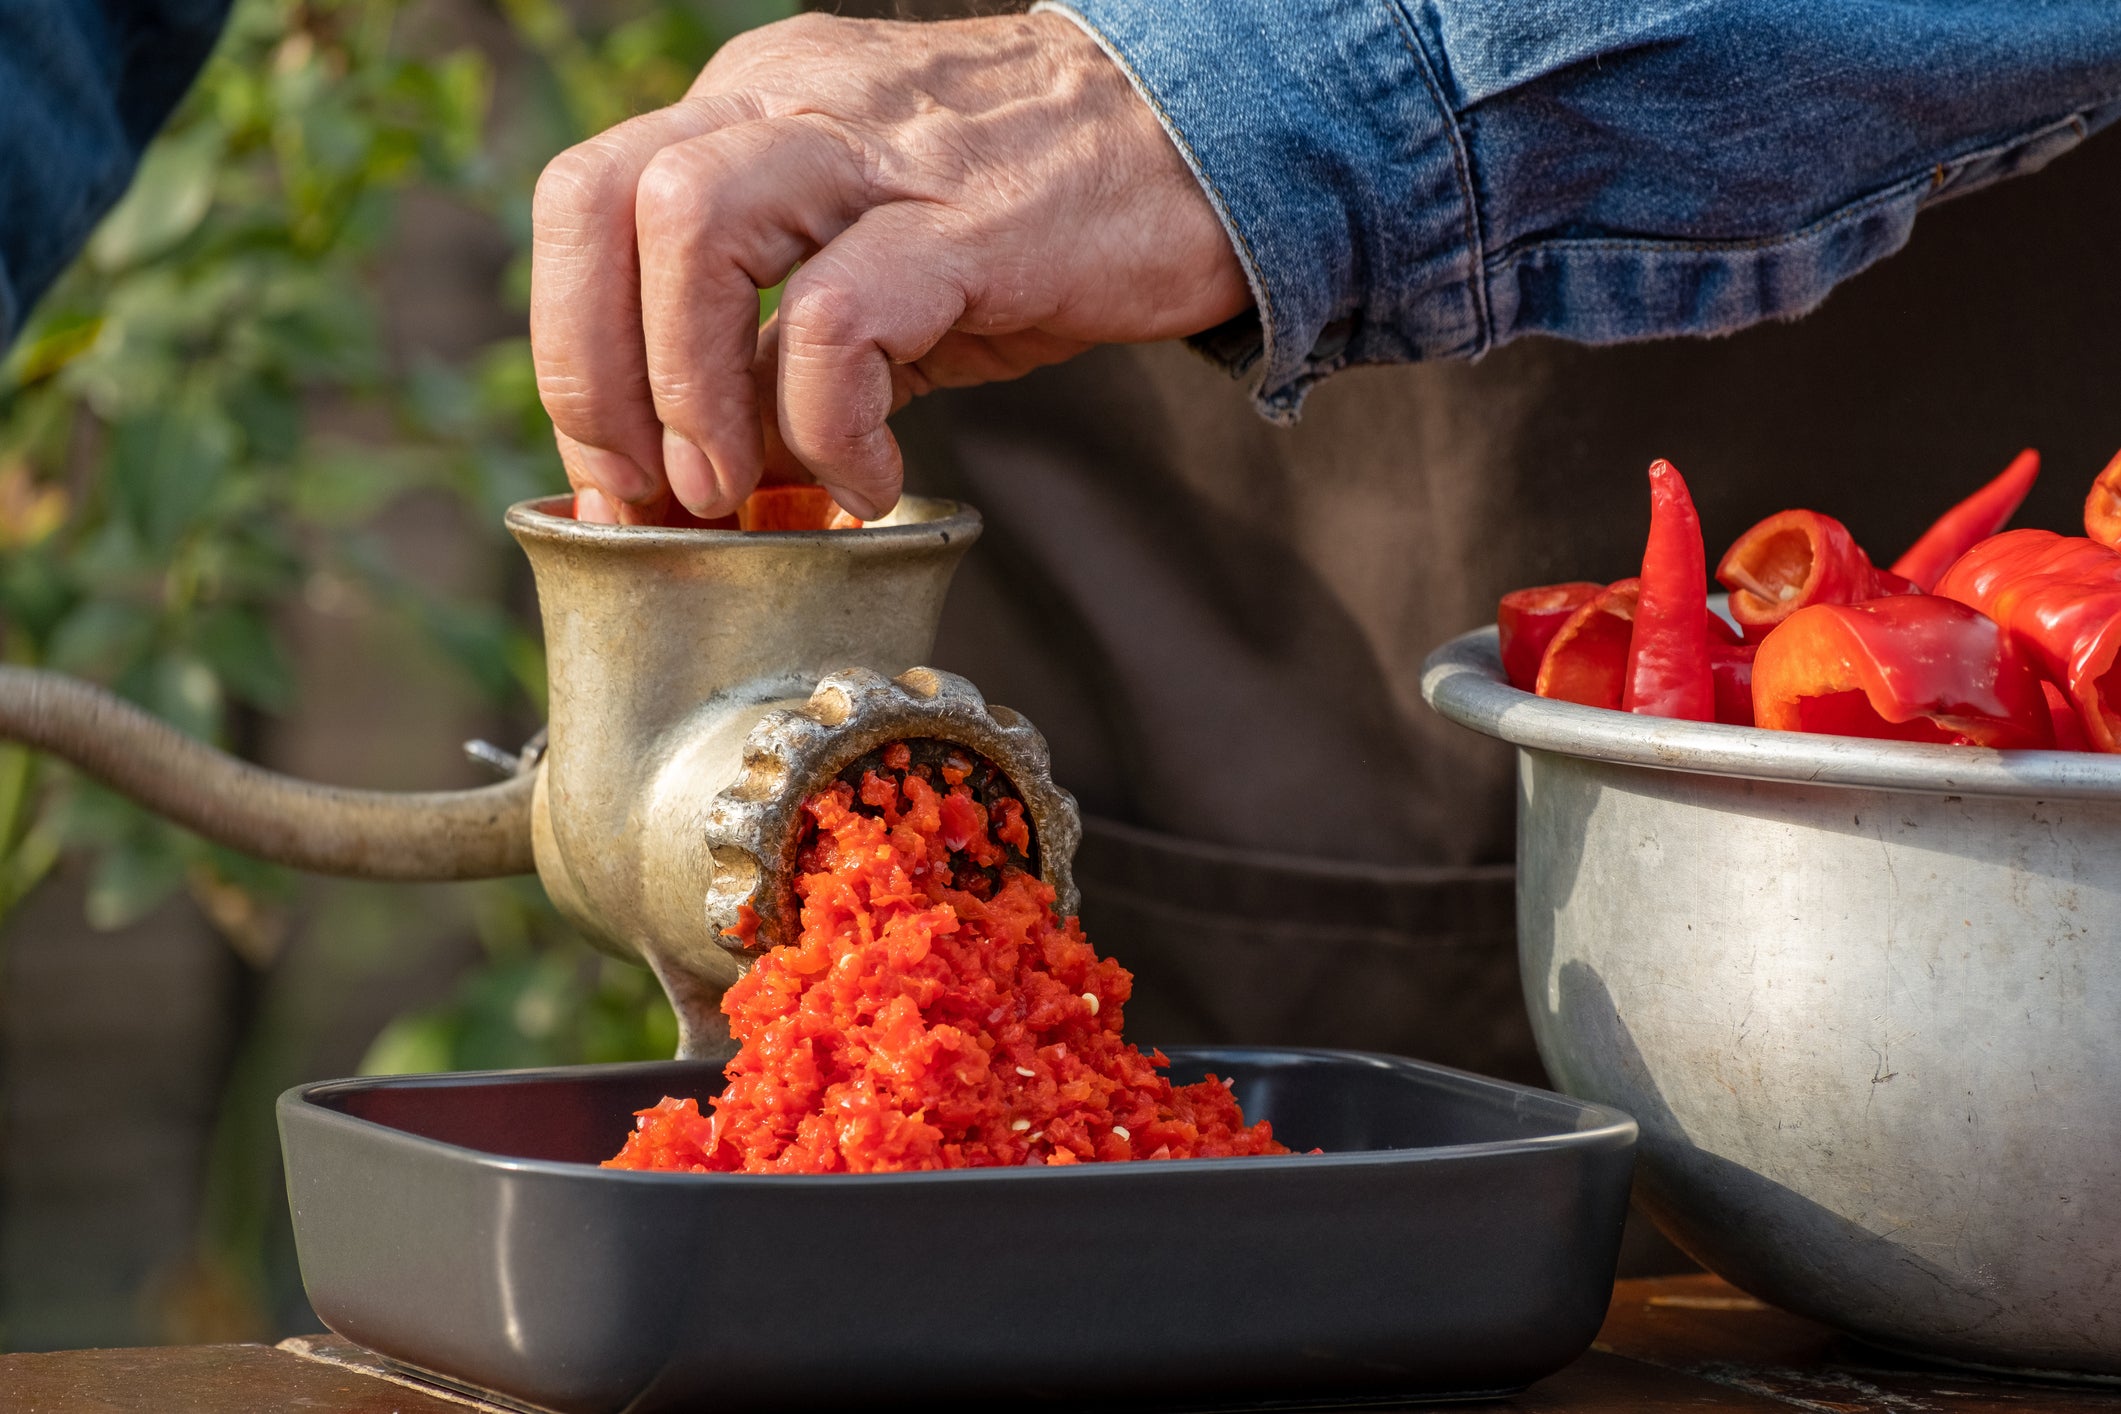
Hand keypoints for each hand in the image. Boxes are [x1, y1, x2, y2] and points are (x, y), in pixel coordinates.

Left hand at [531, 11, 1251, 524]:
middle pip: (600, 199)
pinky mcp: (968, 220)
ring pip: (690, 227)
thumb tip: (706, 472)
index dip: (571, 351)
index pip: (587, 204)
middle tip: (654, 492)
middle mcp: (792, 105)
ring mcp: (879, 152)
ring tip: (740, 489)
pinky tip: (868, 480)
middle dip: (592, 372)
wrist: (1208, 146)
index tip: (617, 477)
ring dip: (686, 388)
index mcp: (753, 105)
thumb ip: (782, 347)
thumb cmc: (1041, 217)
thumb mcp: (882, 263)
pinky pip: (839, 316)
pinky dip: (827, 422)